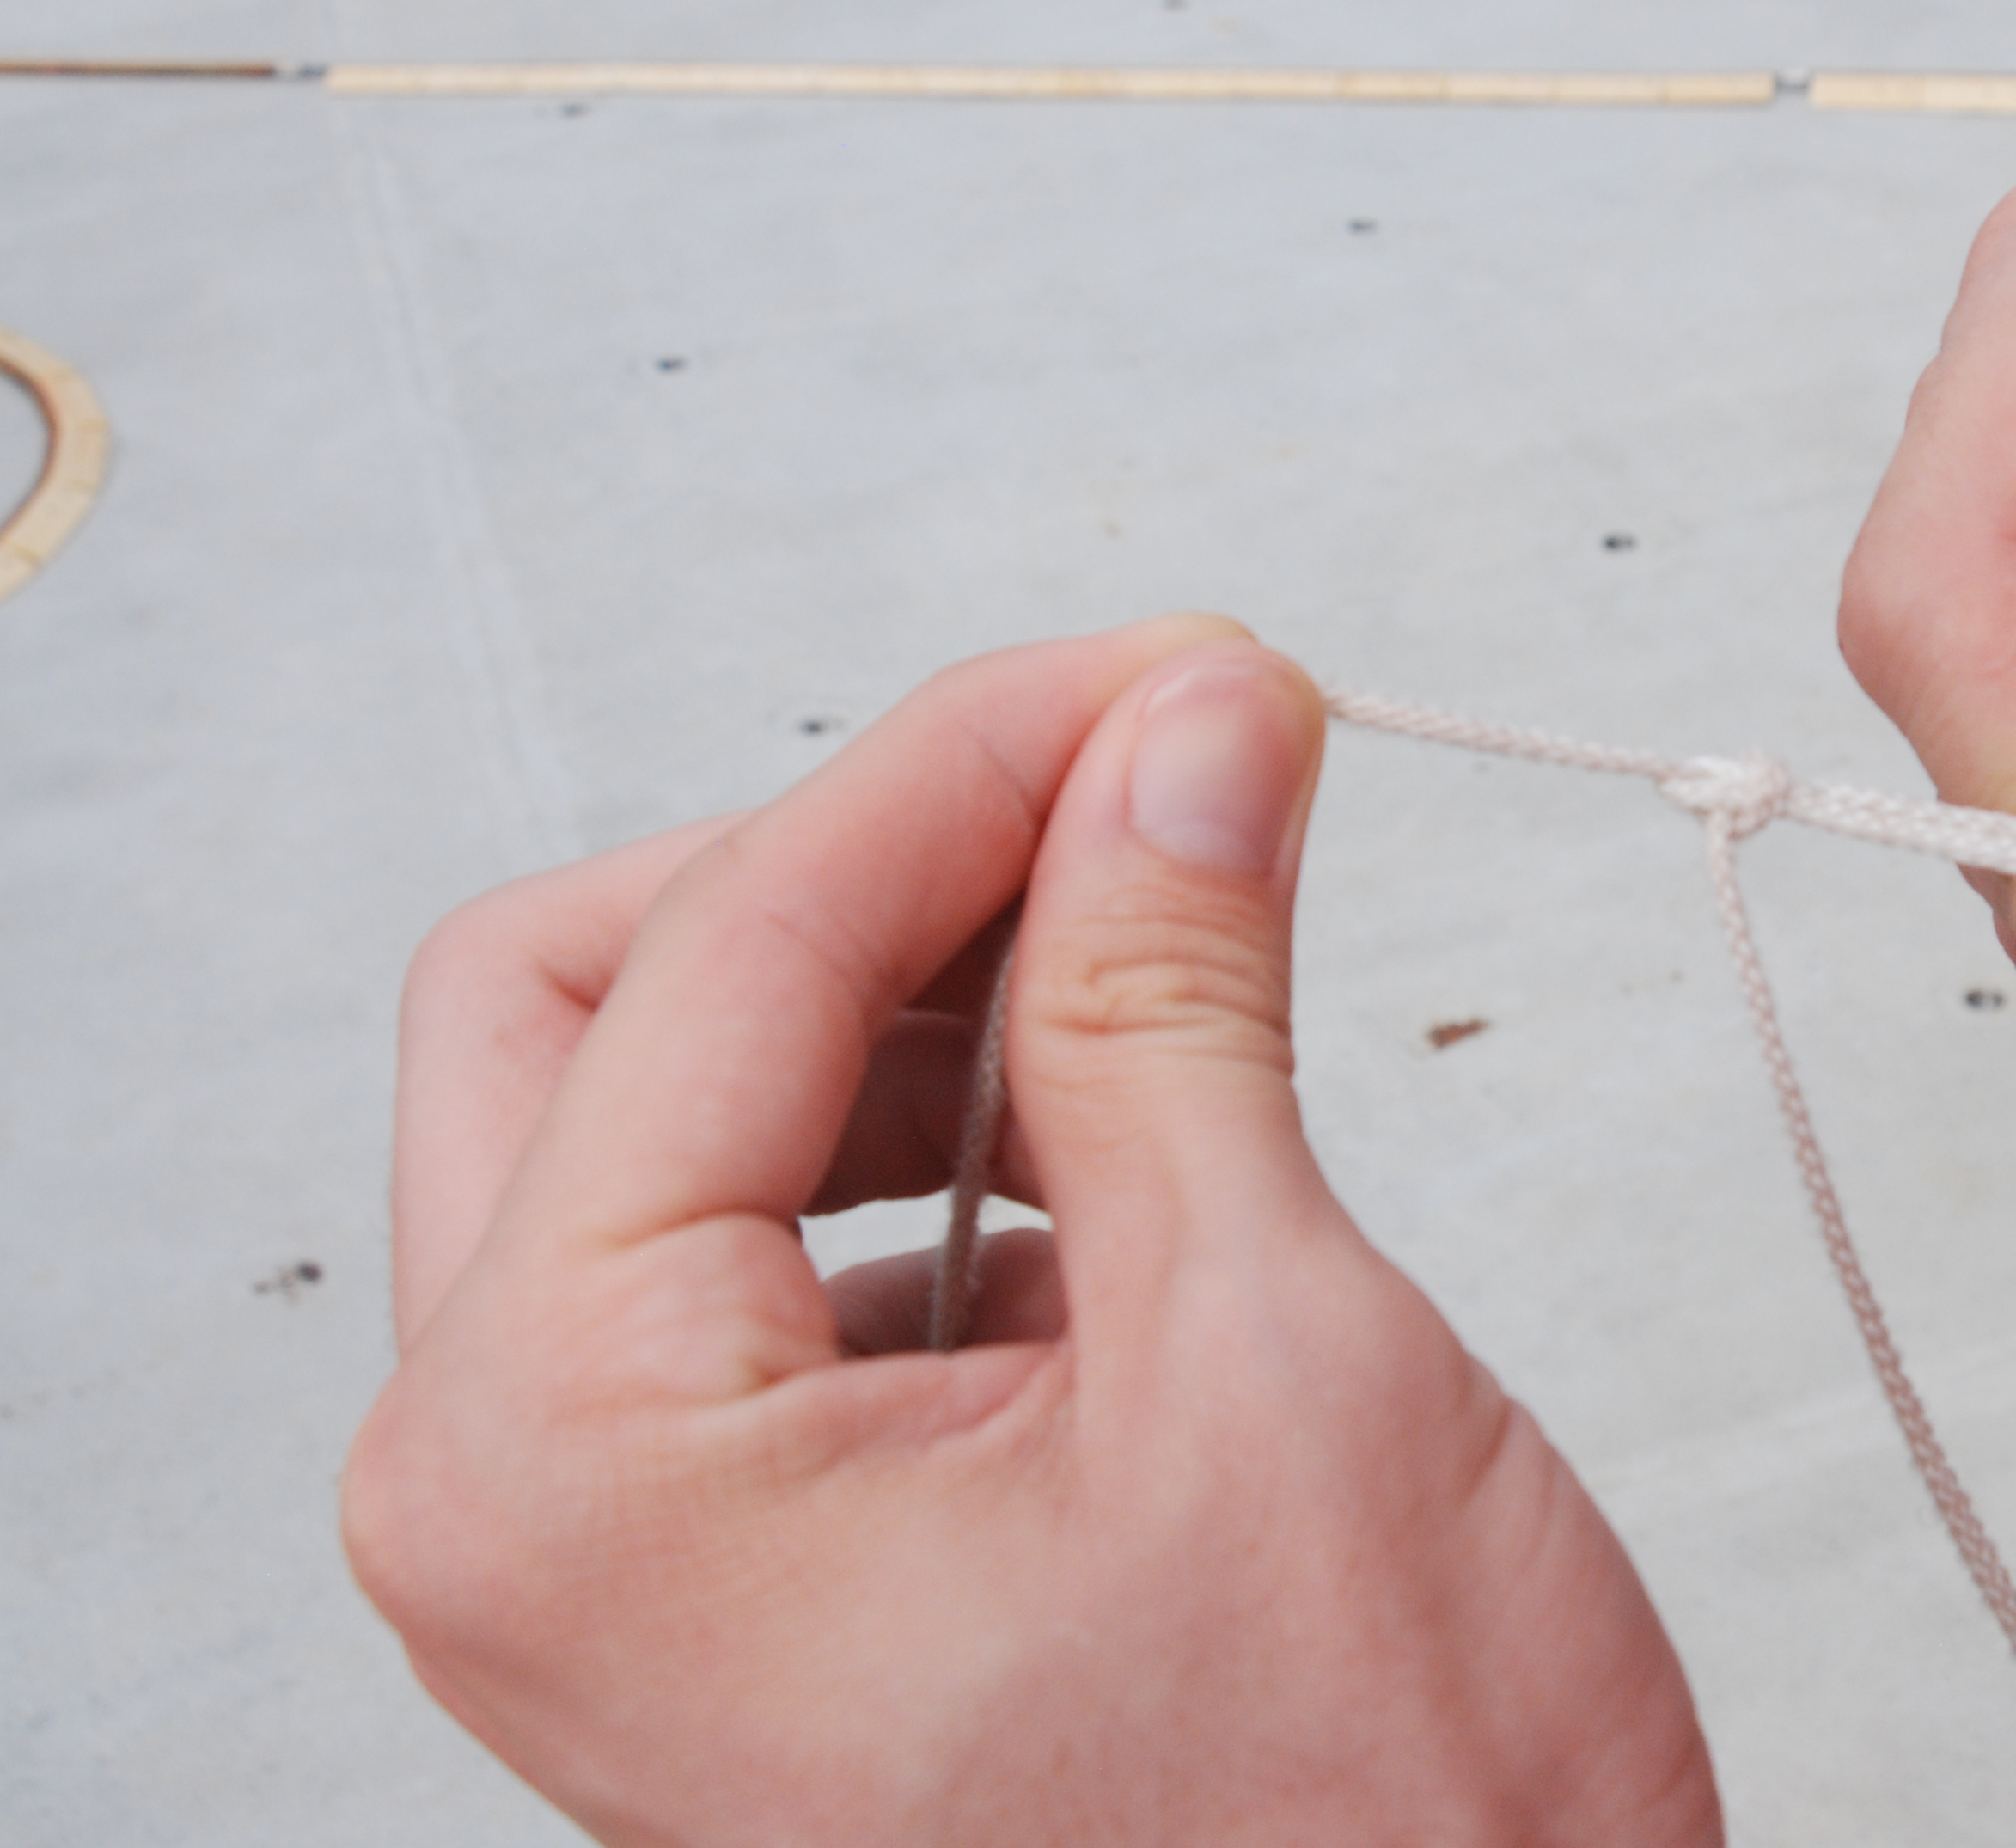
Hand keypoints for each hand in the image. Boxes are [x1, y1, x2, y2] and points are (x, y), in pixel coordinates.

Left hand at [344, 620, 1718, 1847]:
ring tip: (1172, 930)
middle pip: (603, 1004)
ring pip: (689, 1116)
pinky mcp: (757, 1565)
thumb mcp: (1270, 1348)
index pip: (723, 953)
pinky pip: (788, 1260)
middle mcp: (527, 1506)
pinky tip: (1144, 1125)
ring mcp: (631, 1547)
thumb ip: (1176, 987)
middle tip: (1138, 775)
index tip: (1181, 668)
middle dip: (879, 861)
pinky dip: (960, 1141)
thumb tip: (1183, 728)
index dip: (970, 760)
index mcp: (565, 1454)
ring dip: (933, 988)